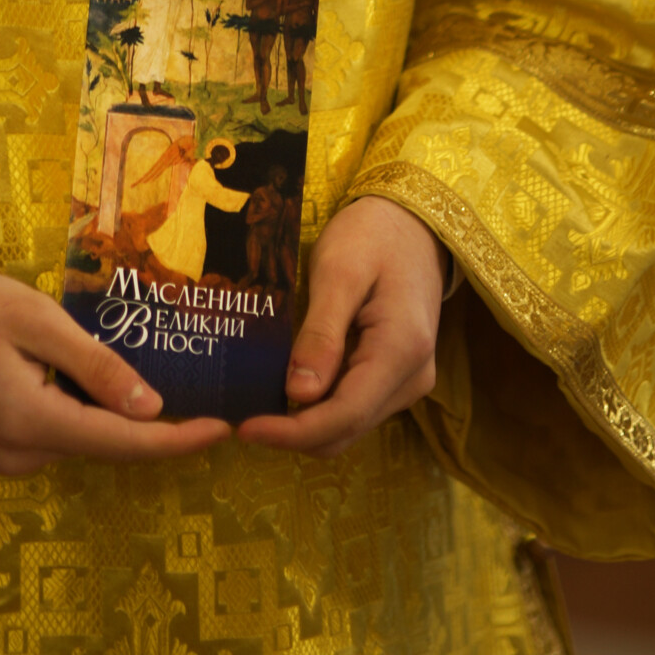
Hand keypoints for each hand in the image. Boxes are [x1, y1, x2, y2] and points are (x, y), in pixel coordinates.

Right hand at [0, 268, 230, 477]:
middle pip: (106, 445)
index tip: (224, 431)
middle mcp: (20, 454)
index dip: (177, 441)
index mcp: (31, 423)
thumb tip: (152, 408)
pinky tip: (100, 380)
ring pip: (83, 438)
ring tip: (158, 375)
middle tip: (204, 393)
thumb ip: (95, 366)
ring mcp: (5, 455)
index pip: (122, 442)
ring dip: (116, 414)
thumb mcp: (36, 320)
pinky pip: (58, 432)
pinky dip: (85, 411)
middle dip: (154, 424)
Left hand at [238, 197, 445, 455]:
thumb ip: (322, 333)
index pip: (344, 415)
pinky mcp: (397, 376)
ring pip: (350, 424)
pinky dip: (320, 406)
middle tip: (241, 415)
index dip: (293, 432)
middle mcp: (412, 378)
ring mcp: (408, 381)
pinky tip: (287, 384)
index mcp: (401, 351)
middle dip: (293, 432)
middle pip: (346, 429)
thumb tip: (298, 396)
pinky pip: (355, 405)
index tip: (245, 427)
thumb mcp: (340, 271)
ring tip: (258, 401)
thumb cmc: (372, 235)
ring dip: (305, 422)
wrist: (412, 223)